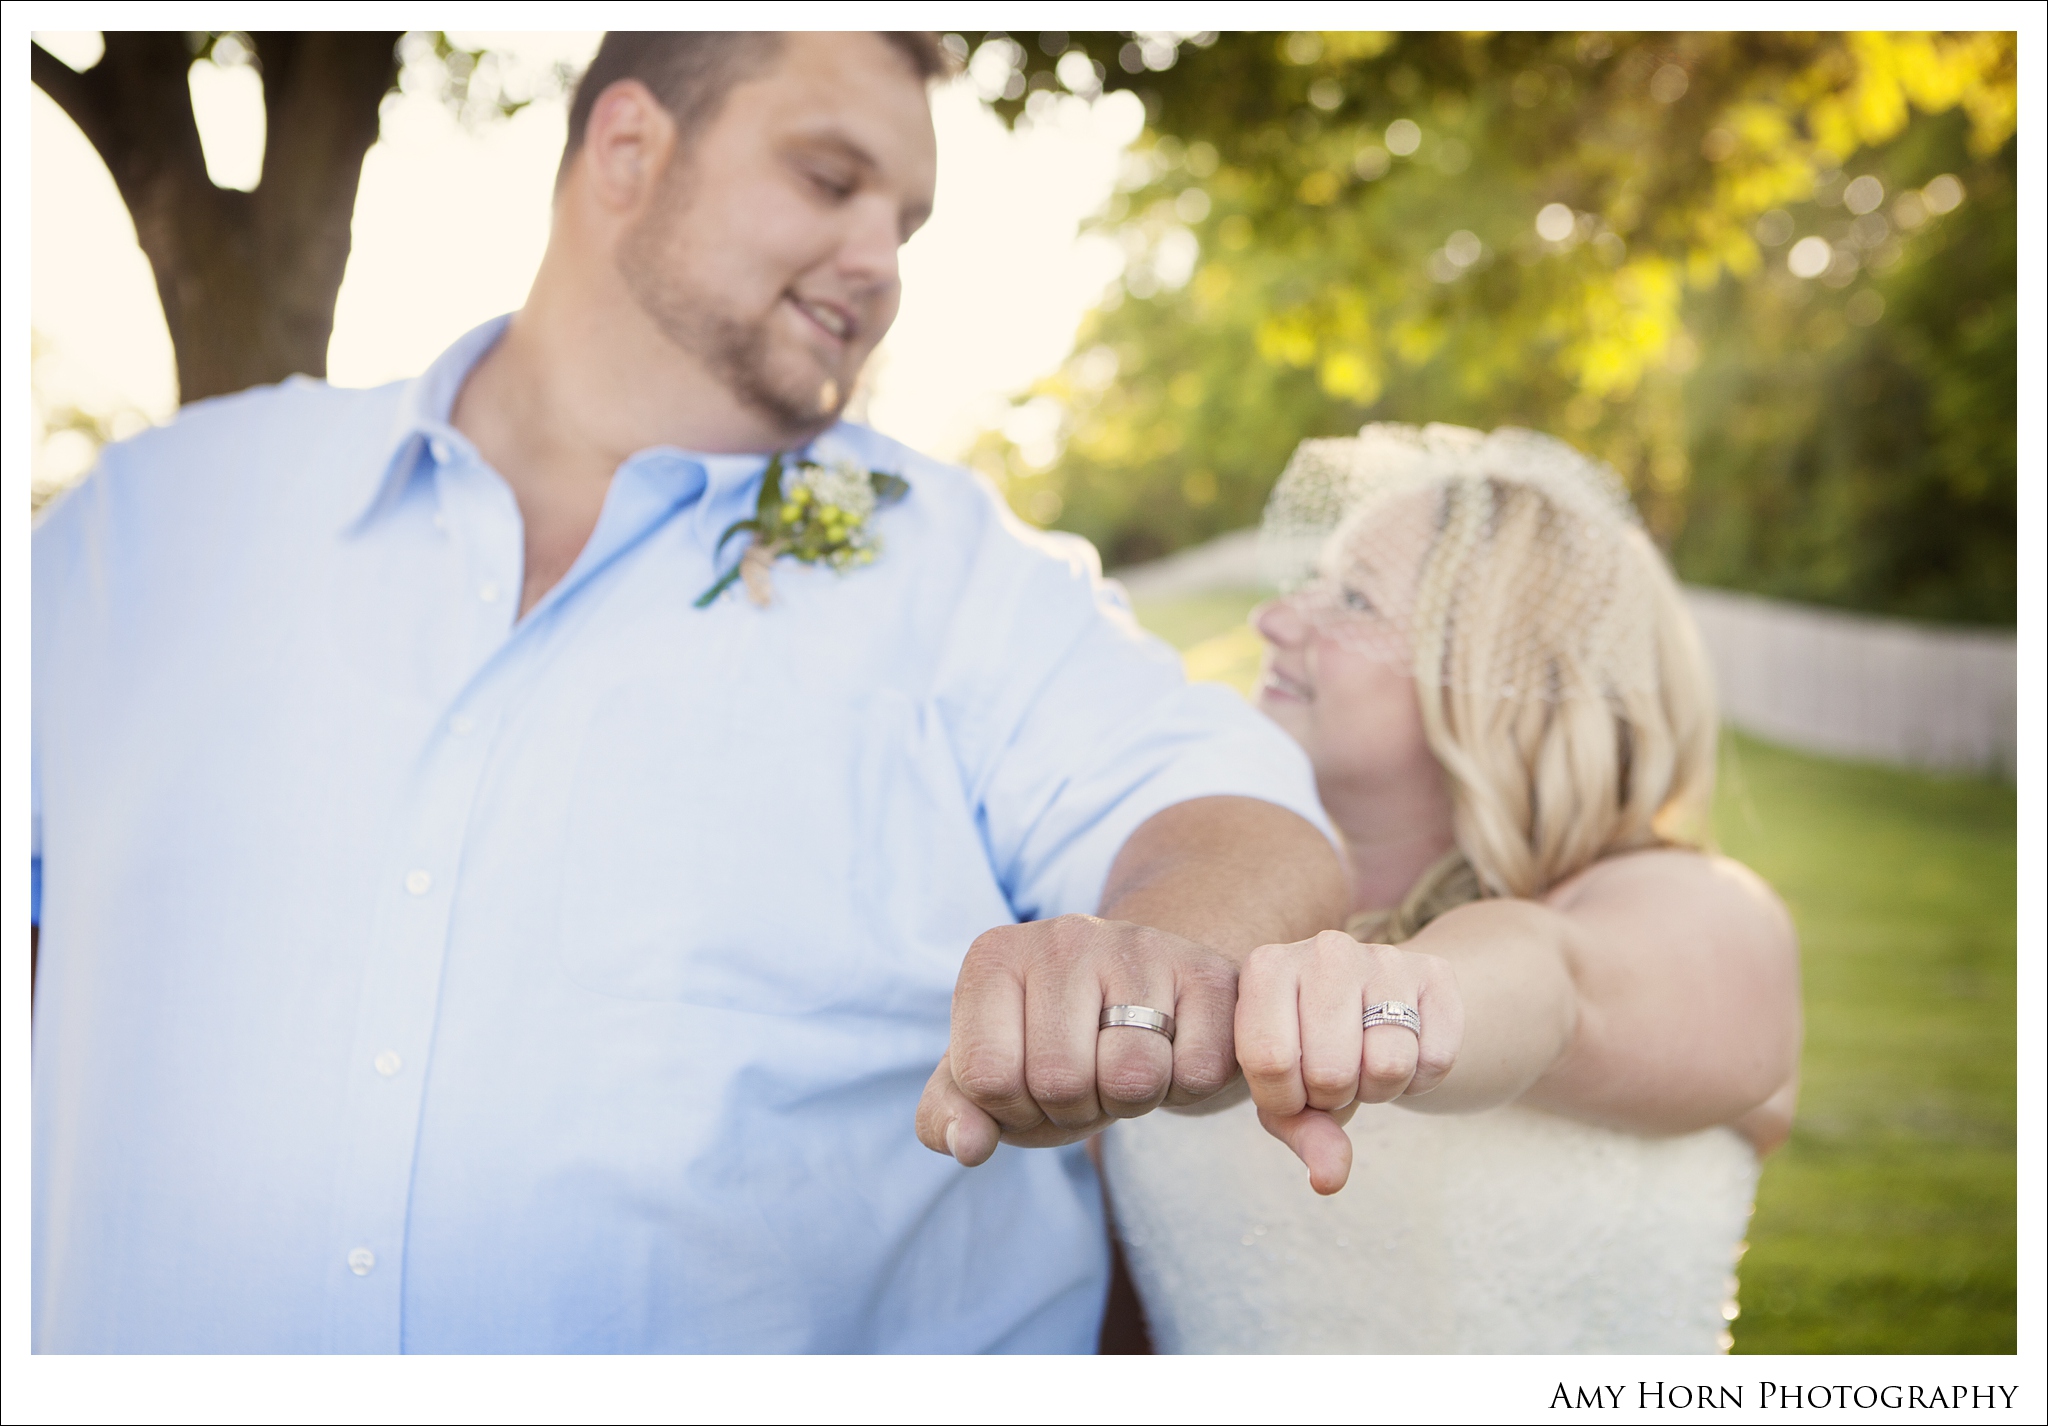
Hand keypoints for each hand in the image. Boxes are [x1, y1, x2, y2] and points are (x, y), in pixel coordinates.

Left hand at [916, 915, 1238, 1165]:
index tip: (1029, 1086)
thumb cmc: (1055, 1047)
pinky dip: (1186, 1089)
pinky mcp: (1209, 971)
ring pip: (1133, 1077)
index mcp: (994, 958)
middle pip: (1060, 1080)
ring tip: (1126, 1067)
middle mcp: (1064, 935)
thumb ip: (949, 1115)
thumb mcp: (992, 1081)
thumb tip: (967, 1146)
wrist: (1149, 1000)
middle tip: (1087, 1078)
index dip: (1012, 1110)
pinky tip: (1174, 1053)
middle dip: (1075, 1108)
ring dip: (1132, 1102)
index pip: (986, 1075)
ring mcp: (1141, 945)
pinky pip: (1198, 1073)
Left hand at [1236, 930, 1462, 1193]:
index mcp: (1267, 968)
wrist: (1378, 1002)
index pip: (1270, 1061)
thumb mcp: (1288, 1091)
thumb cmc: (1312, 1051)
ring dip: (1380, 1089)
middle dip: (1335, 1096)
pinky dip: (1421, 1078)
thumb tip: (1330, 1179)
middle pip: (1332, 1071)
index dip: (1286, 1100)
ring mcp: (1384, 956)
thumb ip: (1300, 1134)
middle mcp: (1324, 949)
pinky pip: (1436, 1059)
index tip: (1293, 1090)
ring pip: (1389, 1066)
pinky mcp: (1437, 972)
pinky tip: (1403, 1049)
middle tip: (1335, 1076)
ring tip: (1365, 1062)